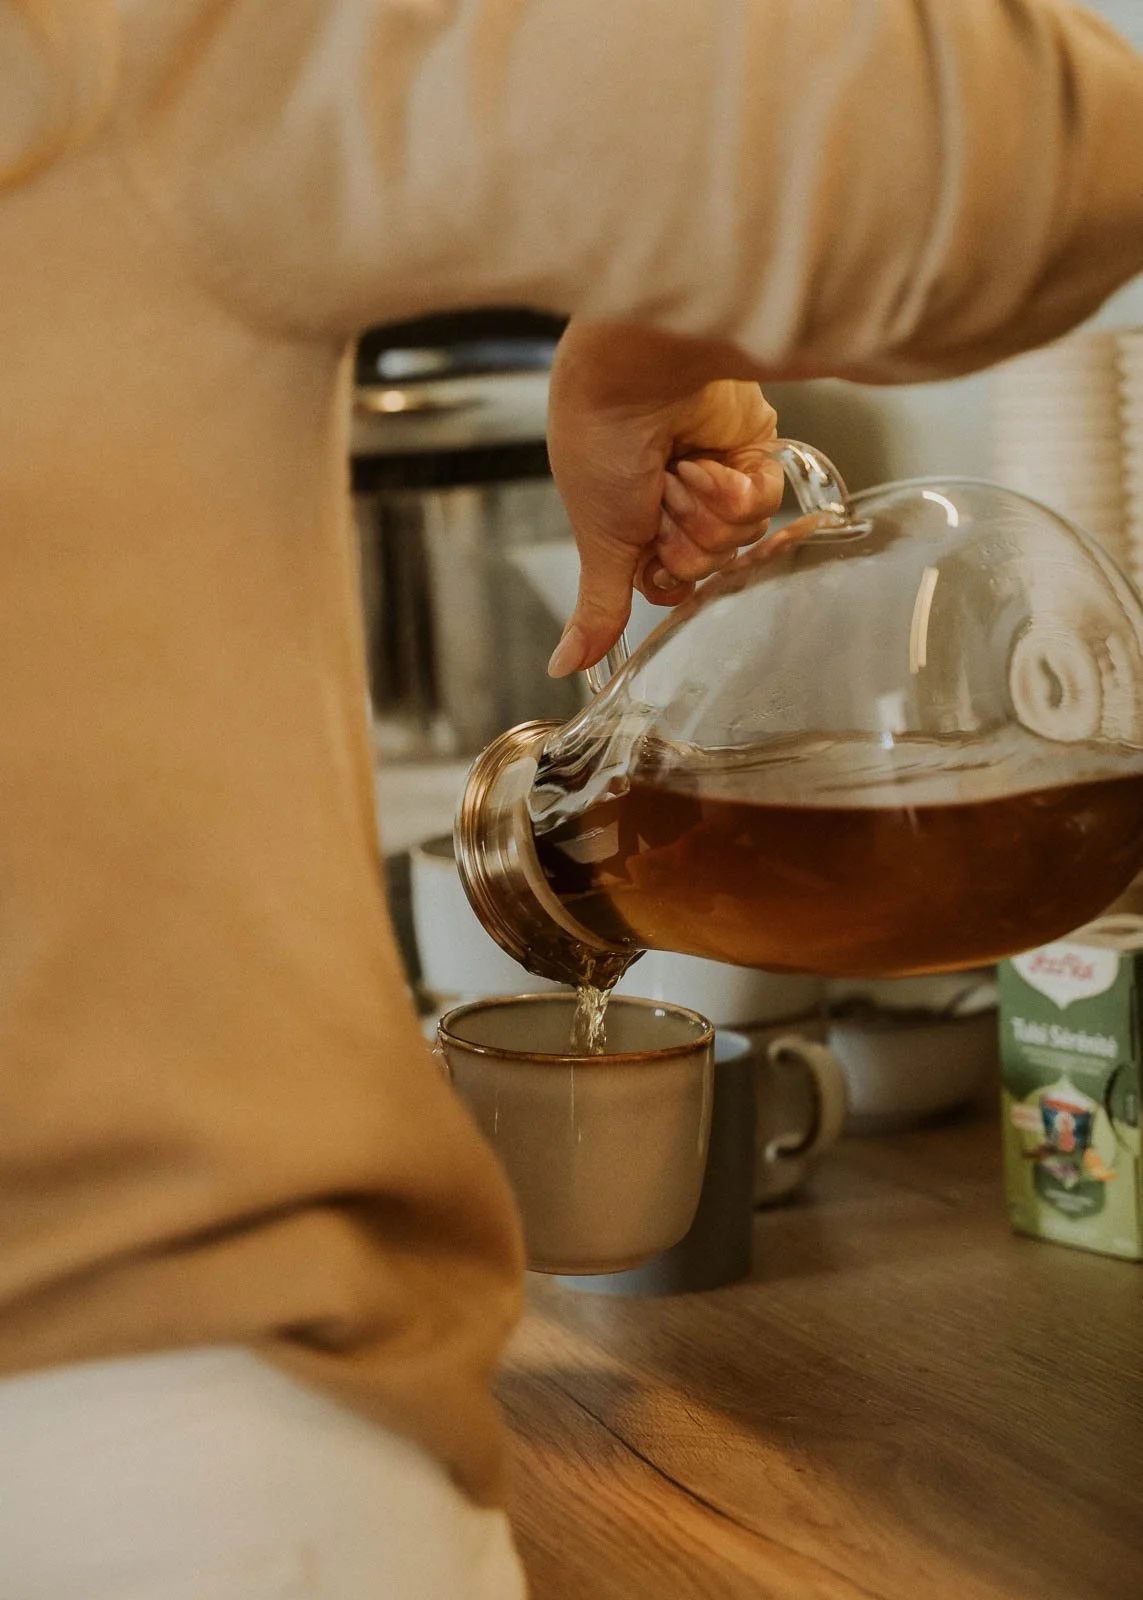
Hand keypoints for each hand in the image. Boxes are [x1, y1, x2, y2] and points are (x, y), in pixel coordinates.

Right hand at [545, 320, 784, 675]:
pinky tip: (713, 462)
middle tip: (661, 495)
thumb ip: (598, 609)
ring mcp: (719, 478)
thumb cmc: (602, 445)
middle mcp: (678, 503)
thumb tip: (563, 667)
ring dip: (708, 507)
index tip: (647, 544)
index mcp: (635, 523)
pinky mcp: (755, 451)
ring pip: (739, 538)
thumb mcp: (599, 541)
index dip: (666, 572)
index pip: (669, 584)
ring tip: (683, 469)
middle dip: (684, 534)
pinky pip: (766, 502)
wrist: (637, 373)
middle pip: (706, 565)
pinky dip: (738, 486)